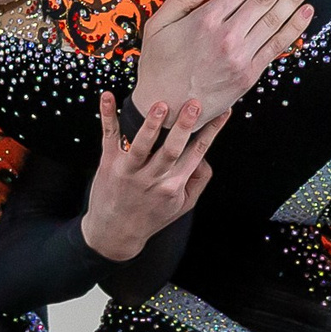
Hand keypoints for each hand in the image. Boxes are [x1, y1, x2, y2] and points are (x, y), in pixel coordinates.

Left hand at [82, 93, 219, 261]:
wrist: (114, 234)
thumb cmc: (151, 216)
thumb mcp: (183, 205)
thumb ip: (198, 180)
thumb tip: (204, 155)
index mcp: (174, 184)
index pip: (197, 152)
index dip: (212, 131)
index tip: (223, 111)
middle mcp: (153, 178)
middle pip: (172, 149)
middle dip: (184, 126)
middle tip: (194, 104)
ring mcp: (130, 170)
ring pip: (142, 145)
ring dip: (151, 124)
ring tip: (161, 105)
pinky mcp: (109, 164)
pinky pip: (109, 137)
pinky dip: (108, 117)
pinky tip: (107, 96)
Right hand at [133, 0, 313, 120]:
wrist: (164, 107)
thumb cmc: (159, 65)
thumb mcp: (157, 25)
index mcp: (205, 19)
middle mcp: (226, 35)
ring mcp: (240, 56)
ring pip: (274, 20)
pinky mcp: (249, 74)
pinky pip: (276, 46)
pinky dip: (294, 28)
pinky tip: (305, 13)